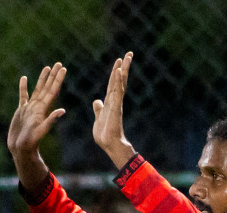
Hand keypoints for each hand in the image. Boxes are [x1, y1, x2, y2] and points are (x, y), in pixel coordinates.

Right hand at [6, 63, 66, 171]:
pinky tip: (24, 78)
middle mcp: (38, 107)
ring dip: (42, 79)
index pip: (52, 91)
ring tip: (46, 68)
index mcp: (43, 109)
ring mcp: (30, 108)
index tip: (63, 69)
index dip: (57, 79)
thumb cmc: (31, 142)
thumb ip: (50, 120)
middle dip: (53, 76)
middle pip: (47, 87)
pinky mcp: (21, 111)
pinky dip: (23, 87)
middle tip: (58, 64)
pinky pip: (23, 96)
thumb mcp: (41, 131)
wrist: (20, 149)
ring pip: (37, 89)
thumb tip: (62, 110)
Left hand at [91, 52, 135, 167]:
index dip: (115, 72)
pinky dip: (117, 81)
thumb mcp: (98, 117)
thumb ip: (98, 108)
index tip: (119, 60)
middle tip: (129, 53)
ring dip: (123, 69)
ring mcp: (116, 103)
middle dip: (124, 66)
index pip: (113, 83)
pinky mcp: (116, 107)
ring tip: (127, 57)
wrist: (109, 145)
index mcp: (110, 102)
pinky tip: (119, 70)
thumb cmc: (105, 135)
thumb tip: (97, 101)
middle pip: (120, 80)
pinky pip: (117, 91)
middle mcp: (115, 100)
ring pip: (120, 83)